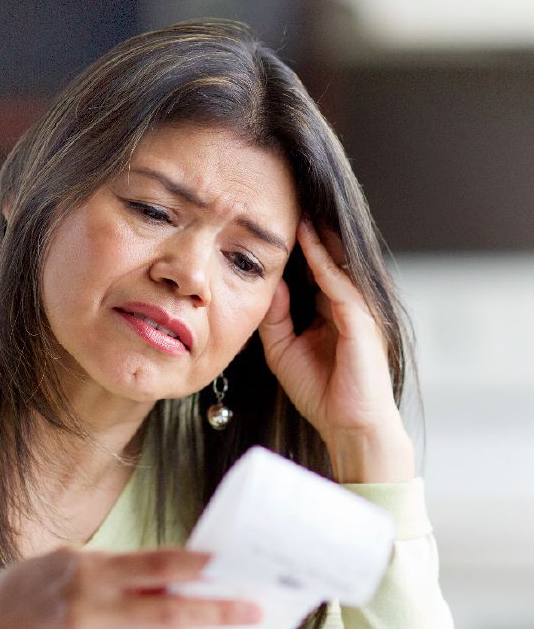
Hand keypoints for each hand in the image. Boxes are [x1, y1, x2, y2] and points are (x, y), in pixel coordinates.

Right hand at [0, 547, 260, 628]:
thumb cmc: (42, 581)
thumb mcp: (79, 558)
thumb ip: (129, 570)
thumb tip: (188, 577)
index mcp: (88, 573)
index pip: (154, 567)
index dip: (195, 566)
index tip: (228, 565)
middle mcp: (91, 614)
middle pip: (168, 615)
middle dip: (218, 615)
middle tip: (255, 614)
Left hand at [258, 217, 414, 482]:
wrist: (348, 426)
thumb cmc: (320, 393)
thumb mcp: (283, 350)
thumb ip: (274, 317)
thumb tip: (269, 283)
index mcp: (329, 311)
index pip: (311, 271)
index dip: (292, 249)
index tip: (266, 225)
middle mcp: (346, 305)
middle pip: (325, 260)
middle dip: (305, 234)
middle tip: (280, 203)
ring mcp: (358, 310)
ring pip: (336, 263)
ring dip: (316, 236)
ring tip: (295, 207)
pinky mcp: (362, 320)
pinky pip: (339, 283)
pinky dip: (323, 260)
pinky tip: (306, 239)